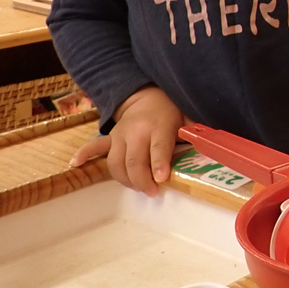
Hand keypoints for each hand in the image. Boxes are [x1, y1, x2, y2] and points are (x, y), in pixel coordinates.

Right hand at [69, 85, 185, 196]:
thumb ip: (196, 132)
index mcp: (158, 126)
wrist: (146, 95)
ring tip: (137, 188)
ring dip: (125, 179)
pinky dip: (85, 155)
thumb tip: (212, 144)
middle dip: (142, 180)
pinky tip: (76, 164)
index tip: (161, 179)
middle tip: (152, 191)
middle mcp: (136, 131)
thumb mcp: (187, 118)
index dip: (159, 164)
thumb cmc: (170, 110)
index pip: (158, 147)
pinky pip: (95, 146)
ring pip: (116, 162)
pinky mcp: (110, 138)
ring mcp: (120, 135)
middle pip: (134, 161)